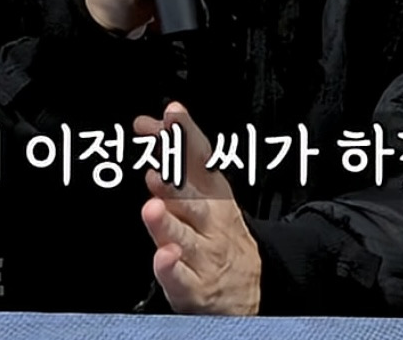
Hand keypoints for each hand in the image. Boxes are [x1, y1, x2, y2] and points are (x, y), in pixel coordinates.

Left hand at [135, 102, 260, 314]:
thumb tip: (151, 125)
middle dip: (174, 180)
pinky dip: (173, 269)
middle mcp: (210, 219)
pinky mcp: (195, 288)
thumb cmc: (218, 230)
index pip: (200, 157)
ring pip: (184, 237)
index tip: (171, 114)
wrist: (251, 287)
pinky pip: (182, 279)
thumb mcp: (207, 190)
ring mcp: (204, 253)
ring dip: (168, 223)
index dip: (186, 134)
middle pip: (192, 196)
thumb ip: (177, 158)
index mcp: (214, 191)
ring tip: (153, 208)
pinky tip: (164, 257)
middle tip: (156, 167)